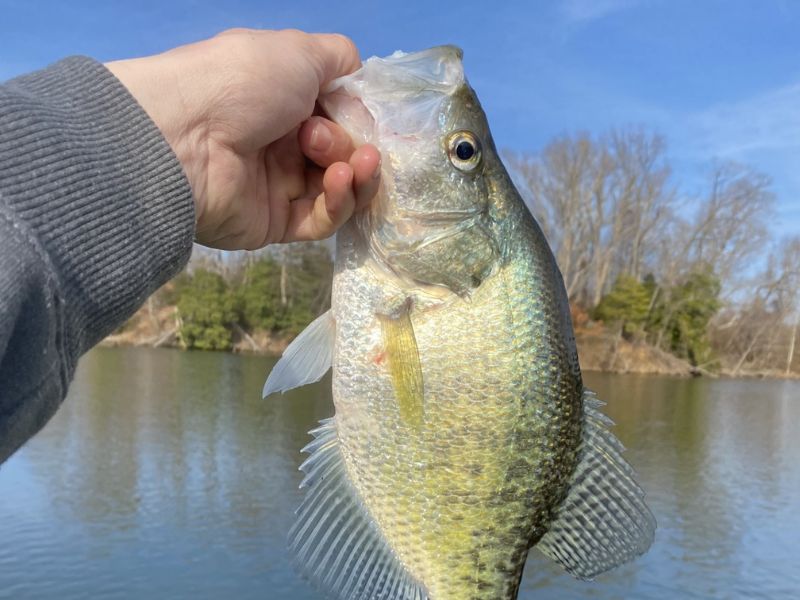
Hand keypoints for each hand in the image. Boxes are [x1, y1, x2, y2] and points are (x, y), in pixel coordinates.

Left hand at [106, 29, 379, 249]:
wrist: (185, 138)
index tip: (357, 114)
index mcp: (285, 101)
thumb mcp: (298, 51)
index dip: (355, 118)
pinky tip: (339, 181)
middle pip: (344, 153)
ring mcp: (279, 186)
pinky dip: (339, 201)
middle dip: (346, 143)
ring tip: (354, 164)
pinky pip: (322, 220)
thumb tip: (357, 78)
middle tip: (315, 137)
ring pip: (340, 189)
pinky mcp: (277, 224)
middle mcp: (283, 143)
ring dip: (357, 175)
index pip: (339, 117)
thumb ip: (338, 59)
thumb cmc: (242, 83)